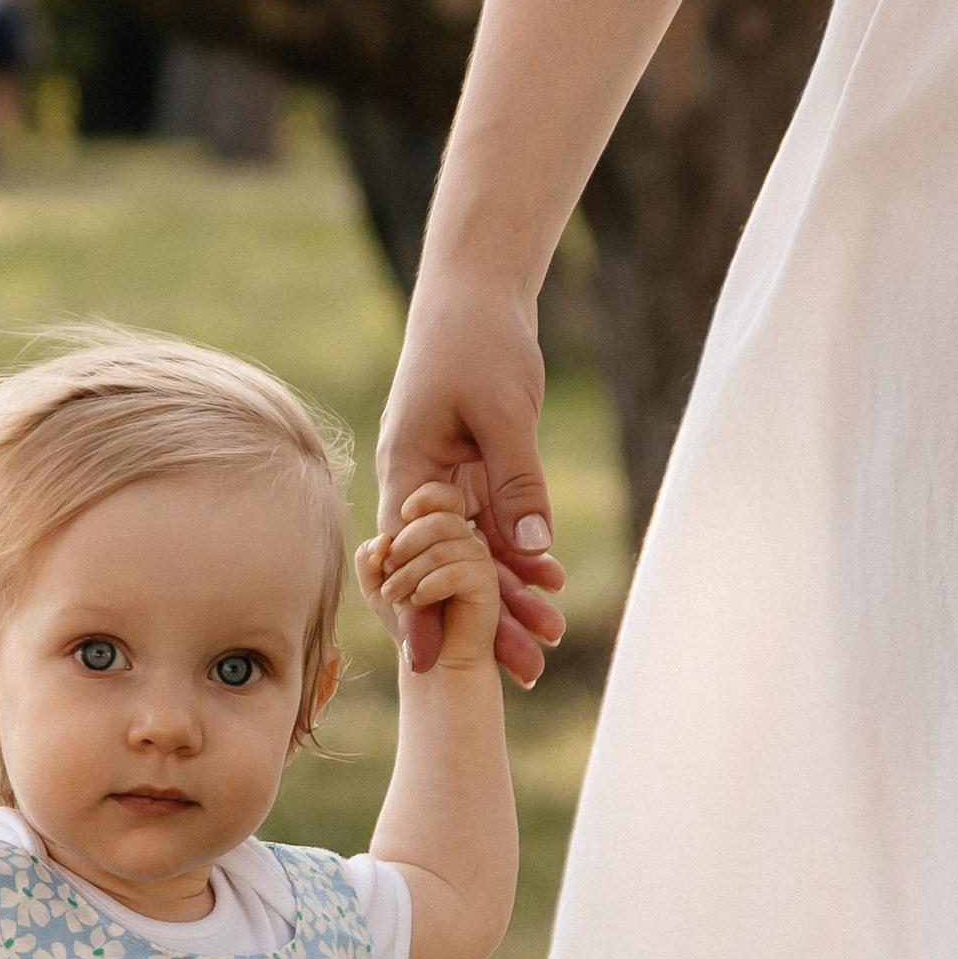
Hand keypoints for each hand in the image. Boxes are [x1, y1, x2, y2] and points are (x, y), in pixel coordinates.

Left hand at [357, 485, 505, 676]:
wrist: (432, 659)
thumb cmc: (408, 619)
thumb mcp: (378, 586)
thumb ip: (370, 559)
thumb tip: (380, 542)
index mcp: (444, 530)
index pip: (442, 496)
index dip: (421, 501)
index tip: (397, 526)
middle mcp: (466, 538)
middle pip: (437, 520)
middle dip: (404, 548)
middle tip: (387, 576)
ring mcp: (479, 558)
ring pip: (443, 545)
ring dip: (410, 572)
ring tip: (396, 595)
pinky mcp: (487, 583)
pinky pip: (457, 570)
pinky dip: (430, 584)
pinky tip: (419, 601)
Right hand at [376, 269, 565, 685]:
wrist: (478, 286)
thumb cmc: (478, 337)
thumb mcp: (502, 411)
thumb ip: (516, 484)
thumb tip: (530, 556)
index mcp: (408, 471)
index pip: (409, 558)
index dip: (418, 612)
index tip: (430, 661)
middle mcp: (422, 484)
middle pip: (449, 567)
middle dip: (481, 620)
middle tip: (521, 672)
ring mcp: (448, 478)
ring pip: (476, 552)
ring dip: (509, 597)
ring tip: (547, 641)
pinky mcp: (475, 467)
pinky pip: (496, 524)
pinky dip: (520, 555)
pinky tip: (548, 586)